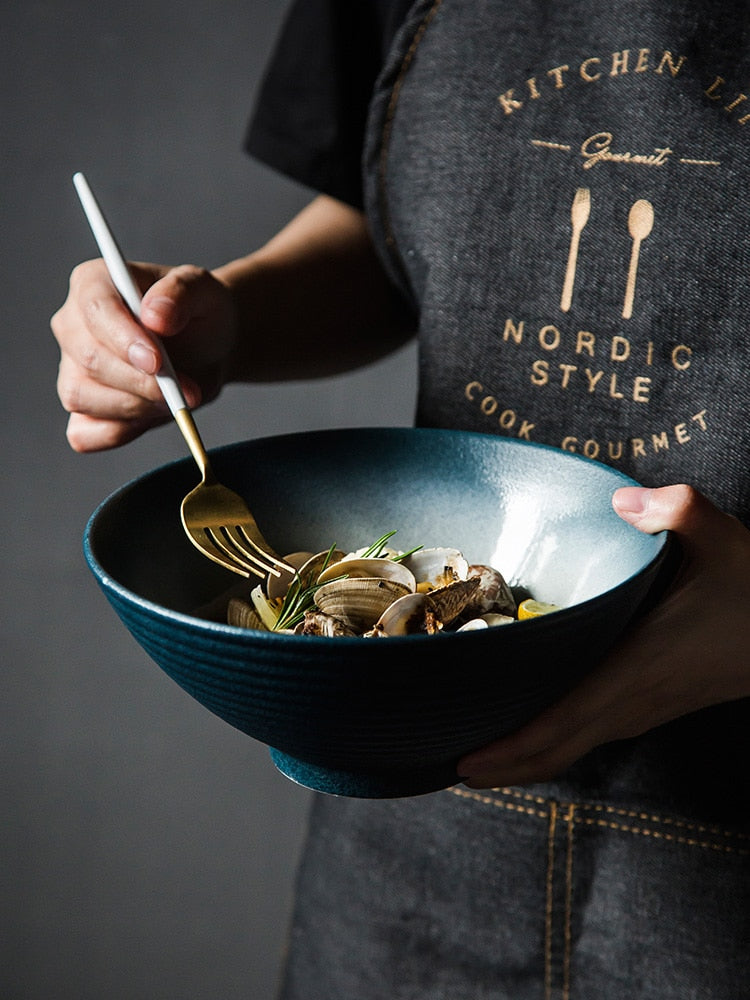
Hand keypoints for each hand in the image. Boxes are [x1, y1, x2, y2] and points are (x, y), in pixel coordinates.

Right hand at [52, 259, 236, 450]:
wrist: (209, 349)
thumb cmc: (200, 313)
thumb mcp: (203, 291)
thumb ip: (180, 294)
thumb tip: (154, 315)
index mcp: (93, 284)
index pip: (95, 310)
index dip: (124, 340)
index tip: (159, 363)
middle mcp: (73, 326)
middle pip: (90, 360)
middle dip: (141, 383)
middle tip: (186, 390)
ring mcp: (71, 369)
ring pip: (82, 398)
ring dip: (137, 408)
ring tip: (178, 399)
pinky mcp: (83, 408)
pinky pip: (84, 434)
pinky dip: (119, 433)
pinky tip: (152, 418)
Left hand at [458, 484, 749, 787]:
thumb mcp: (724, 540)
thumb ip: (677, 512)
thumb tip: (621, 502)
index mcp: (638, 667)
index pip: (563, 722)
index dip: (511, 748)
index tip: (464, 760)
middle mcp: (634, 699)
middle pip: (556, 749)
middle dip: (501, 765)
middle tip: (445, 765)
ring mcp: (643, 708)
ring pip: (572, 747)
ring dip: (523, 759)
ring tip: (474, 756)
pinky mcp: (650, 704)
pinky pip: (588, 734)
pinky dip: (550, 743)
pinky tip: (528, 731)